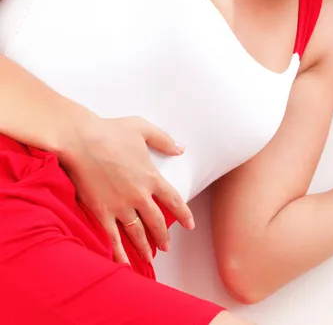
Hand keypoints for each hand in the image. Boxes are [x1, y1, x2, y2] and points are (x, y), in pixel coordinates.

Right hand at [58, 115, 193, 264]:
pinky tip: (123, 264)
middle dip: (163, 236)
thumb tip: (180, 148)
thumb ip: (164, 140)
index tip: (190, 225)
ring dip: (144, 247)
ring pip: (137, 233)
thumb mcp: (143, 128)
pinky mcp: (101, 212)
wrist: (81, 140)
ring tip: (150, 257)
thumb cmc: (111, 131)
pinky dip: (118, 253)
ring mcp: (120, 206)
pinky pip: (112, 238)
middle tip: (166, 246)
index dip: (184, 214)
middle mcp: (139, 195)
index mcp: (151, 176)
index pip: (174, 200)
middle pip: (157, 222)